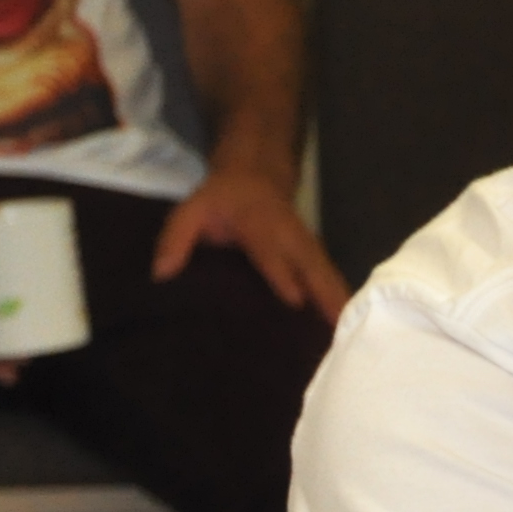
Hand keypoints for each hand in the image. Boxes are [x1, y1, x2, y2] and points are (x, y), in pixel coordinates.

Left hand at [154, 166, 350, 320]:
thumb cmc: (220, 200)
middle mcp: (290, 238)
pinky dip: (340, 301)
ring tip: (350, 334)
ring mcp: (307, 247)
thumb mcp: (191, 210)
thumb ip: (176, 239)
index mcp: (260, 226)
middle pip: (313, 267)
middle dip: (326, 294)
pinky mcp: (315, 257)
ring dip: (340, 302)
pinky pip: (329, 279)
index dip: (283, 273)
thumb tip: (162, 274)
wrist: (254, 177)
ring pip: (327, 275)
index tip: (295, 300)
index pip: (271, 252)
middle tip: (339, 326)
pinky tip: (346, 326)